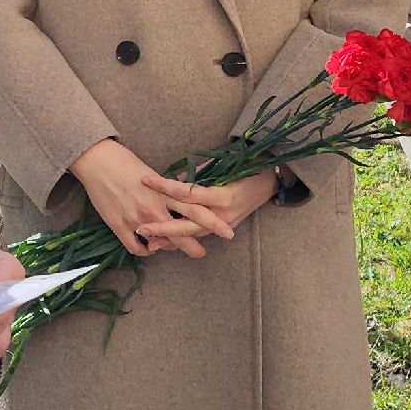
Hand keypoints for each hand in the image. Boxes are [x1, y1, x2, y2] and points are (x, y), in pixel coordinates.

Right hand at [68, 139, 233, 257]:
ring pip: (159, 243)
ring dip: (167, 249)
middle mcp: (154, 207)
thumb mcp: (153, 174)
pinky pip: (136, 248)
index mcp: (165, 192)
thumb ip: (167, 190)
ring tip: (171, 251)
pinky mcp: (120, 225)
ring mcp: (137, 218)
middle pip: (182, 231)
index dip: (213, 222)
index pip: (196, 209)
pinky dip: (144, 251)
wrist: (99, 162)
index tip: (227, 230)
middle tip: (202, 253)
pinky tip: (147, 247)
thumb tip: (179, 197)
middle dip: (194, 246)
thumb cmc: (126, 163)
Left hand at [132, 172, 273, 254]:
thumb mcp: (223, 166)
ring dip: (170, 239)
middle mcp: (222, 214)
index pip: (188, 192)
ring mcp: (224, 224)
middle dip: (163, 228)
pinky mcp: (224, 228)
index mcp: (221, 195)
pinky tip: (168, 242)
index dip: (166, 186)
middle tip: (140, 229)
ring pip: (193, 235)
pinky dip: (184, 238)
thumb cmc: (247, 167)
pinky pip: (201, 235)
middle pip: (187, 224)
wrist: (270, 181)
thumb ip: (199, 174)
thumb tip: (174, 179)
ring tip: (149, 242)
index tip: (146, 180)